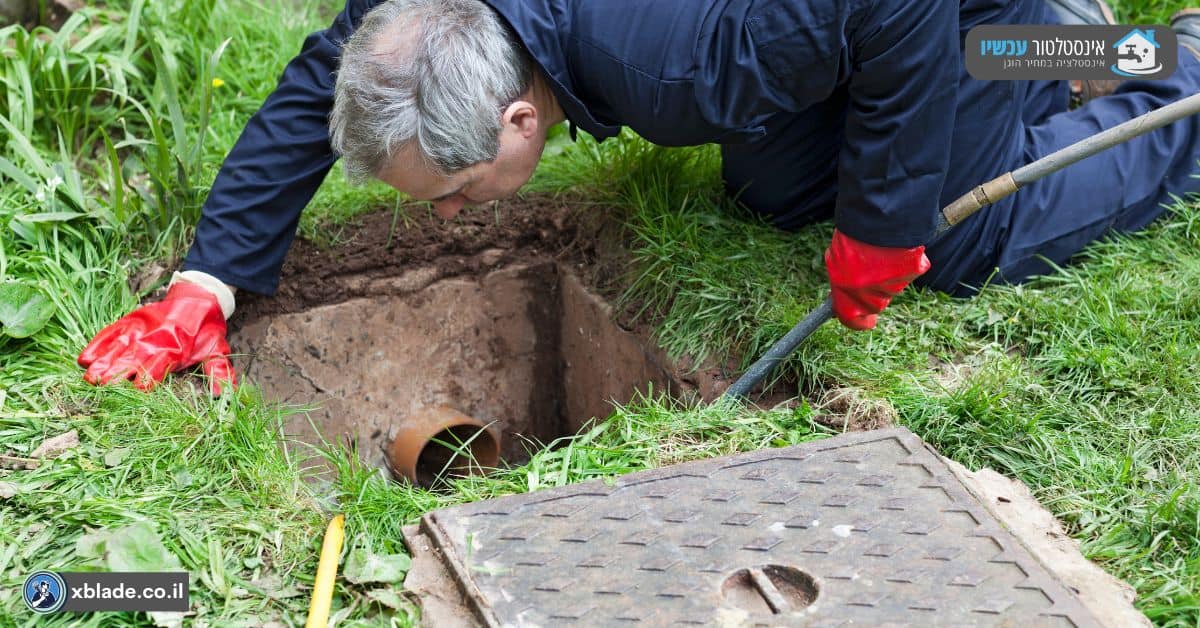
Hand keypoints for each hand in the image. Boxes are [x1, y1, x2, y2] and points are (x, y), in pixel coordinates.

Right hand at [77, 282, 235, 394]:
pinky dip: (98, 344)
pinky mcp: (130, 320)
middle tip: (100, 386)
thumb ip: (219, 372)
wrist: (199, 296)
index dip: (148, 380)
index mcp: (176, 350)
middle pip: (133, 359)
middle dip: (117, 373)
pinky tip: (84, 358)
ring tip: (89, 377)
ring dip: (103, 362)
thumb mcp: (217, 349)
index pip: (158, 368)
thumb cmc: (206, 329)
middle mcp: (155, 340)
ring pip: (118, 348)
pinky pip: (111, 333)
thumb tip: (223, 395)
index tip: (136, 391)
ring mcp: (140, 329)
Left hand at [824, 229, 930, 330]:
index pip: (854, 322)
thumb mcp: (835, 261)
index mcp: (848, 297)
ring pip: (891, 287)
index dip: (857, 320)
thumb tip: (844, 292)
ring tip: (878, 250)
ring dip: (885, 274)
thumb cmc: (852, 236)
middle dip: (869, 292)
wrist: (877, 215)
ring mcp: (896, 286)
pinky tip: (895, 245)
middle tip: (866, 270)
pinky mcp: (916, 270)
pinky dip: (903, 261)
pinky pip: (908, 270)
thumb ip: (841, 281)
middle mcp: (873, 298)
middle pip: (873, 304)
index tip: (862, 318)